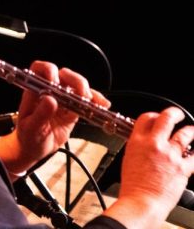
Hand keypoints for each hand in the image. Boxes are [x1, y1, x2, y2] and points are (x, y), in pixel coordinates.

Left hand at [0, 61, 109, 174]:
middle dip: (75, 80)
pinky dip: (95, 101)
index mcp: (34, 92)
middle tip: (81, 94)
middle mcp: (49, 92)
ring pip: (76, 86)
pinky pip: (85, 101)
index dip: (49, 71)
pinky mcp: (72, 110)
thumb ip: (40, 114)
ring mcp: (62, 100)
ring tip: (91, 101)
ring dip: (87, 90)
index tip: (56, 83)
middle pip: (63, 75)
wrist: (34, 149)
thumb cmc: (27, 137)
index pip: (40, 69)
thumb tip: (50, 100)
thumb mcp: (31, 128)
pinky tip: (102, 104)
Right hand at [103, 107, 193, 227]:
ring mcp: (170, 155)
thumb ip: (139, 148)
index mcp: (137, 142)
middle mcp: (154, 145)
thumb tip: (146, 144)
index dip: (153, 115)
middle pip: (166, 119)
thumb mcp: (128, 159)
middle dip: (174, 113)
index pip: (146, 118)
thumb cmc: (133, 186)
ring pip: (184, 135)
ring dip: (190, 131)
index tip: (157, 117)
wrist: (143, 202)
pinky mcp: (183, 168)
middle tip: (177, 114)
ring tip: (191, 130)